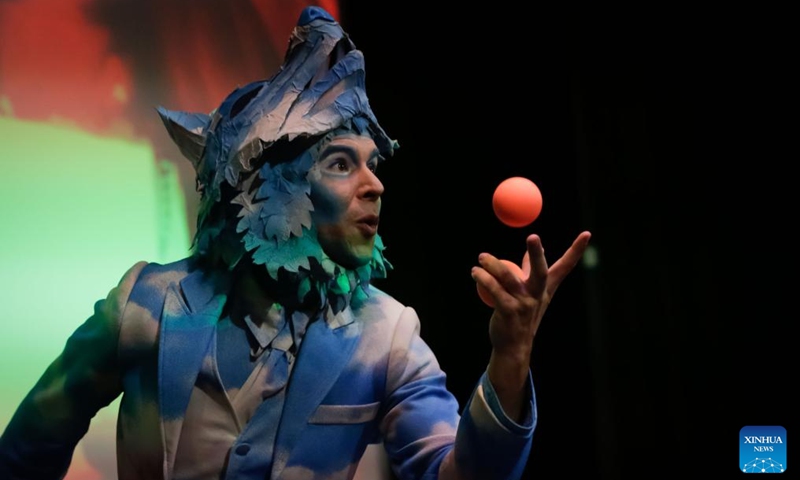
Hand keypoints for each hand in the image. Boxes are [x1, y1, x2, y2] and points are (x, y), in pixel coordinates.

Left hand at [472, 231, 590, 419]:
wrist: (514, 345)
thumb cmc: (521, 315)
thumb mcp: (531, 293)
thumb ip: (531, 270)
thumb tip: (537, 249)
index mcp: (545, 288)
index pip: (564, 266)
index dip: (576, 250)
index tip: (587, 233)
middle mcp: (537, 294)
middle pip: (540, 270)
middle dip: (537, 253)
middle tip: (533, 236)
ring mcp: (524, 304)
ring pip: (508, 276)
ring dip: (492, 264)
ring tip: (481, 258)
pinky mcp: (508, 311)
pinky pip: (494, 290)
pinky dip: (483, 278)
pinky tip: (475, 273)